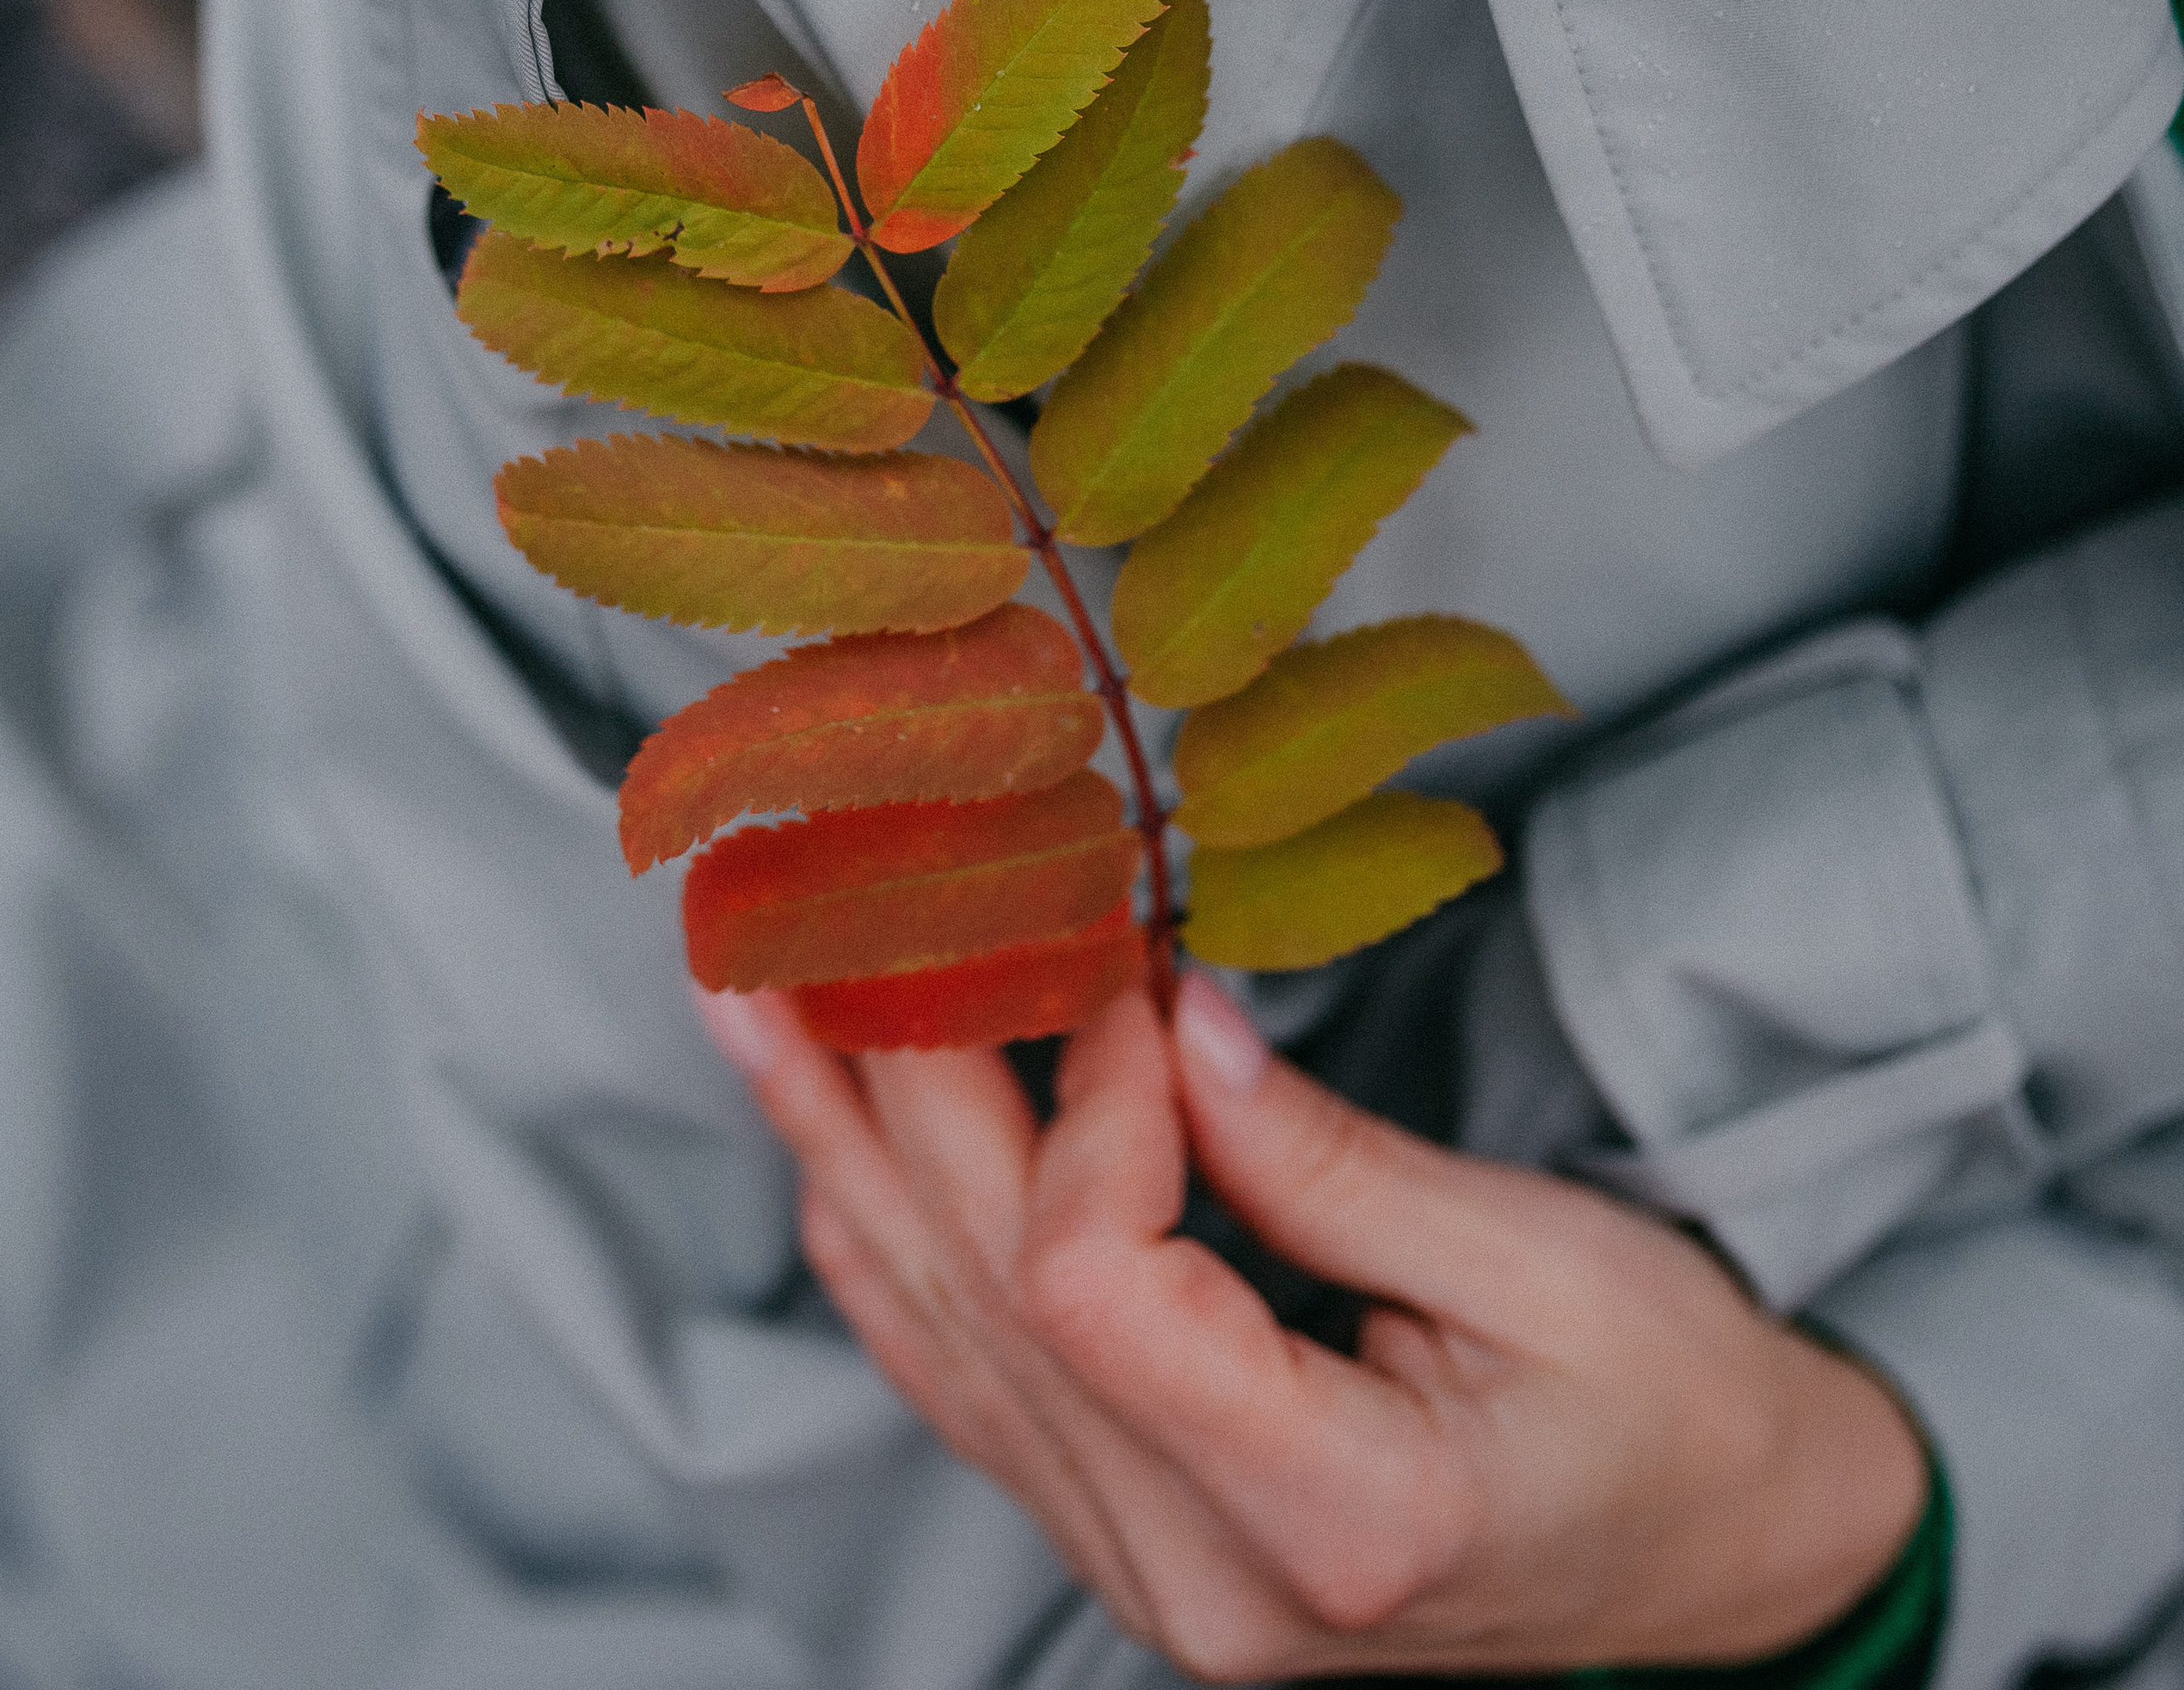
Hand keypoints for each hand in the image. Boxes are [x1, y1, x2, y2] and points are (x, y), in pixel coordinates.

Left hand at [700, 972, 1928, 1682]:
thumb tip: (1173, 1018)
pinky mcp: (1137, 1536)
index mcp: (1332, 1527)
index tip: (1131, 972)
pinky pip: (969, 1385)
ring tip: (752, 991)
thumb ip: (1331, 1159)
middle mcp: (1200, 1581)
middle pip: (986, 1299)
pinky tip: (825, 1143)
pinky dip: (887, 1246)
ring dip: (841, 1145)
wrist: (1729, 1571)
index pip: (1097, 1294)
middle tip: (826, 899)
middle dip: (897, 1074)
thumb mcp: (1546, 1265)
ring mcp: (1152, 1577)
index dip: (1087, 1109)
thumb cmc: (1677, 1414)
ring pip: (942, 1337)